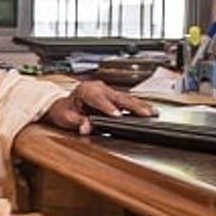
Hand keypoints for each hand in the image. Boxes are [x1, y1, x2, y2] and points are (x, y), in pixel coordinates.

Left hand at [41, 79, 156, 134]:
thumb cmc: (63, 110)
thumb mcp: (66, 118)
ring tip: (153, 112)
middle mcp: (97, 87)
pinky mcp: (112, 95)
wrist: (62, 105)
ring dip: (139, 105)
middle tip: (145, 114)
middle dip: (132, 106)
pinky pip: (126, 100)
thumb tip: (86, 127)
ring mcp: (106, 90)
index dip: (108, 107)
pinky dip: (137, 105)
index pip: (98, 99)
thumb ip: (77, 122)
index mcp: (85, 90)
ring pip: (125, 97)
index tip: (117, 115)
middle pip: (117, 96)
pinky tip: (148, 110)